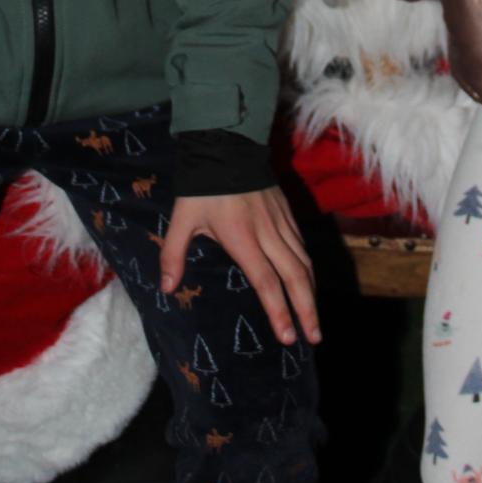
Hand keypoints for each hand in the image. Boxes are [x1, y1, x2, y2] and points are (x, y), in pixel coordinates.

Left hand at [159, 187, 320, 347]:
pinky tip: (309, 283)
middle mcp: (268, 233)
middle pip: (295, 277)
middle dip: (306, 310)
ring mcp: (281, 222)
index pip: (266, 281)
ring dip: (311, 293)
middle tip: (313, 338)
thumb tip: (167, 288)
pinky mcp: (288, 212)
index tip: (287, 335)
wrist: (226, 144)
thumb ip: (173, 254)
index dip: (278, 310)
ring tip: (314, 320)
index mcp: (242, 238)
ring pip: (304, 262)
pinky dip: (309, 269)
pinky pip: (303, 246)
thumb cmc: (202, 186)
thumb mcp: (182, 218)